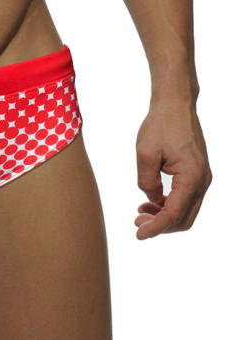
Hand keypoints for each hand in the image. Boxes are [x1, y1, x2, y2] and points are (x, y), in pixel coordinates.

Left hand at [134, 94, 211, 239]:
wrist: (175, 104)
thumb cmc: (160, 125)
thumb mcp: (144, 153)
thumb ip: (146, 181)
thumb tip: (150, 200)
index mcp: (192, 177)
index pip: (174, 214)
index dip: (156, 228)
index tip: (138, 234)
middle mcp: (202, 181)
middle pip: (184, 218)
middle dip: (160, 226)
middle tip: (136, 224)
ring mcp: (202, 177)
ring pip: (186, 210)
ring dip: (164, 216)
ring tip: (140, 213)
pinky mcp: (197, 172)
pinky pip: (186, 198)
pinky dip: (169, 204)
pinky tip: (150, 201)